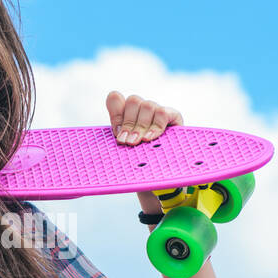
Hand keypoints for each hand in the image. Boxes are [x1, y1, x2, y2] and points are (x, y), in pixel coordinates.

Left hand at [105, 91, 183, 211]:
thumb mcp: (125, 154)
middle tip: (126, 142)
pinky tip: (150, 138)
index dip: (115, 111)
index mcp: (127, 115)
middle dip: (128, 123)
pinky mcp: (173, 117)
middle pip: (133, 101)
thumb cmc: (141, 165)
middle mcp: (142, 110)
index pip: (116, 99)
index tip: (116, 132)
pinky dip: (156, 126)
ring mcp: (158, 112)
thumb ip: (116, 144)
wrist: (164, 178)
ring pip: (147, 105)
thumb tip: (103, 147)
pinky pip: (164, 113)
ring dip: (141, 125)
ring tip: (138, 142)